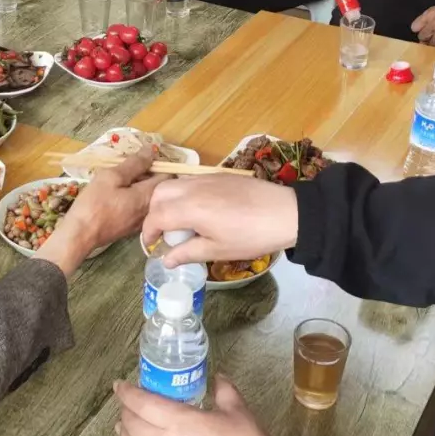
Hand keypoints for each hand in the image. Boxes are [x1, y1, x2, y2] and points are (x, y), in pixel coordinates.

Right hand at [38, 151, 163, 275]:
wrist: (81, 234)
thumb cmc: (95, 203)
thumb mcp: (112, 176)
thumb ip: (134, 163)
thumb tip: (152, 151)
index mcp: (149, 195)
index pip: (167, 174)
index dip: (157, 163)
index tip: (140, 158)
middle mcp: (150, 209)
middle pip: (158, 186)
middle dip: (147, 173)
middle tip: (125, 167)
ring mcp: (141, 221)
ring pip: (147, 196)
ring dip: (138, 186)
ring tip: (119, 180)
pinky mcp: (131, 228)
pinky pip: (138, 207)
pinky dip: (132, 197)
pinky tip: (116, 195)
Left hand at [114, 376, 276, 435]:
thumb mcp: (238, 410)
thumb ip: (223, 390)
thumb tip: (217, 377)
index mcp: (180, 422)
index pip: (142, 404)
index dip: (127, 393)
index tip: (119, 386)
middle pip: (132, 426)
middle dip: (125, 412)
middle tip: (127, 404)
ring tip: (124, 427)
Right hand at [142, 175, 299, 266]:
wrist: (286, 213)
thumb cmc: (251, 236)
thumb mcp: (217, 250)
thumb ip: (187, 253)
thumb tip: (166, 260)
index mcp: (189, 208)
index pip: (156, 216)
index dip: (148, 232)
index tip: (151, 245)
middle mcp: (192, 188)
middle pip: (159, 194)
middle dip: (154, 213)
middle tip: (163, 232)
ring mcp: (206, 178)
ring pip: (174, 184)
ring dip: (167, 201)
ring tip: (179, 221)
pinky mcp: (219, 175)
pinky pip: (190, 181)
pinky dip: (183, 193)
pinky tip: (197, 210)